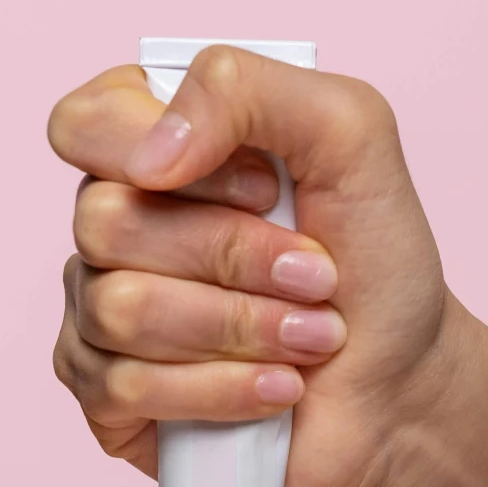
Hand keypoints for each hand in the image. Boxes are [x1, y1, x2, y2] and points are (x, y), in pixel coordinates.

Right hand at [48, 49, 487, 486]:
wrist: (403, 381)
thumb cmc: (372, 257)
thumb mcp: (347, 132)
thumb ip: (245, 88)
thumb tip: (152, 158)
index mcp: (151, 145)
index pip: (84, 123)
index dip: (169, 155)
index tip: (266, 186)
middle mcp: (112, 224)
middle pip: (105, 221)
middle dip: (235, 253)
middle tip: (316, 275)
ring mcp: (98, 312)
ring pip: (120, 308)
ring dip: (242, 325)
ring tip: (311, 337)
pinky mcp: (108, 398)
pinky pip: (127, 388)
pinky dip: (223, 388)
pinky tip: (277, 388)